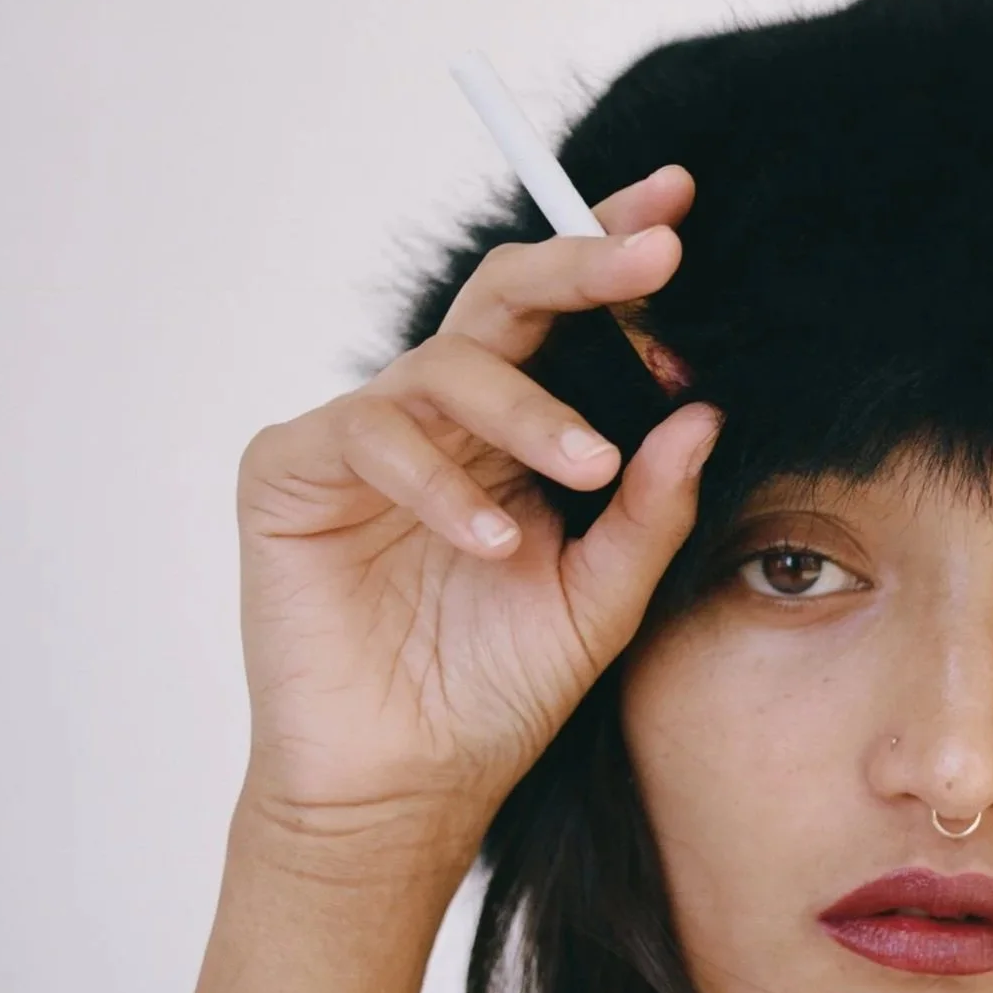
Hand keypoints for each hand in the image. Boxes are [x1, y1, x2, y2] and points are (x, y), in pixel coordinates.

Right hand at [233, 164, 713, 853]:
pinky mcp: (292, 471)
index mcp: (517, 433)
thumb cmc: (500, 691)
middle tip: (654, 258)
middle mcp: (441, 418)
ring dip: (529, 410)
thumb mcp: (603, 595)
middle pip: (507, 300)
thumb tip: (701, 408)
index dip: (611, 254)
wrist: (405, 786)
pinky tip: (490, 543)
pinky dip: (439, 483)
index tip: (677, 206)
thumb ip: (649, 506)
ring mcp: (364, 438)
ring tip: (584, 469)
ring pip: (450, 366)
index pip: (567, 320)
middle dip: (582, 267)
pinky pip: (370, 434)